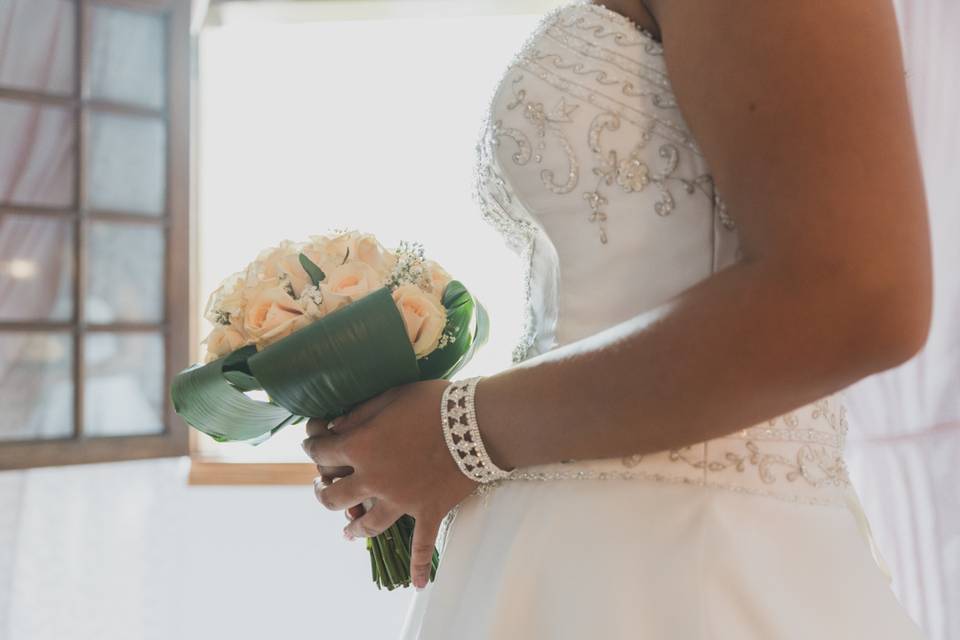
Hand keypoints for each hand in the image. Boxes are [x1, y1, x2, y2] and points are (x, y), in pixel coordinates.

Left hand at [302, 379, 477, 587]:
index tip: (312, 444)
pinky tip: (419, 585)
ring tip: (347, 531)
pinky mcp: (429, 512)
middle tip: (323, 487)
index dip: (313, 448)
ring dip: (354, 528)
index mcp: (361, 448)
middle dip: (323, 491)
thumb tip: (334, 428)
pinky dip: (420, 566)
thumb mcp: (390, 396)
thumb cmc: (434, 402)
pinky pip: (423, 546)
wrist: (478, 422)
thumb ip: (359, 414)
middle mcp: (374, 480)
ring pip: (368, 524)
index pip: (322, 452)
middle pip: (335, 497)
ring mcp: (401, 501)